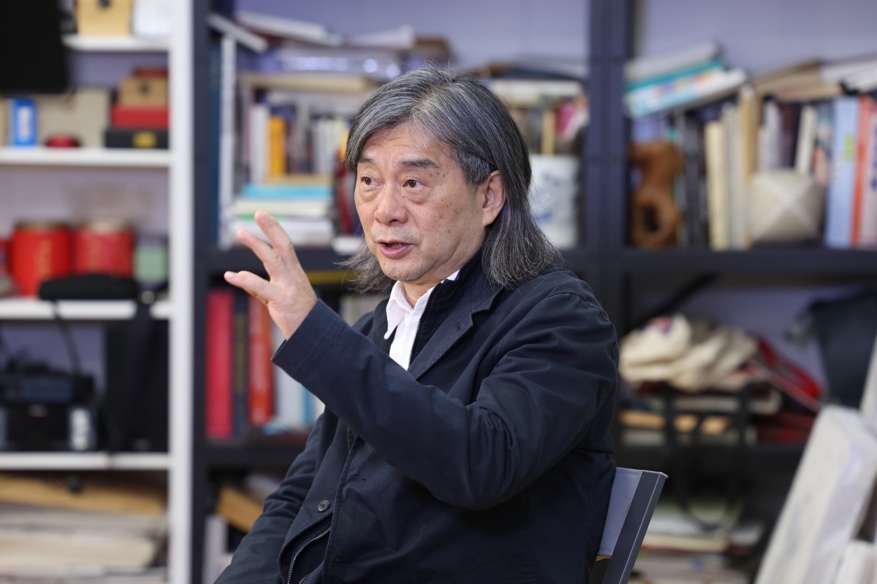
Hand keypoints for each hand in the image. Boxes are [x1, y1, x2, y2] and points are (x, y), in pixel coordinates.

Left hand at [223, 210, 317, 339]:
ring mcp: (289, 287)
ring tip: (241, 231)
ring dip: (257, 245)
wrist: (312, 335)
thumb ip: (259, 286)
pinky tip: (230, 275)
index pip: (285, 246)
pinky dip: (244, 280)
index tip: (263, 214)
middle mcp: (293, 275)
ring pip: (273, 260)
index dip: (274, 229)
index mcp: (293, 273)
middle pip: (283, 246)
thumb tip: (241, 275)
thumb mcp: (278, 297)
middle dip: (271, 228)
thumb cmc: (297, 315)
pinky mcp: (282, 301)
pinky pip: (261, 287)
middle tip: (259, 212)